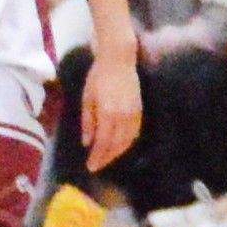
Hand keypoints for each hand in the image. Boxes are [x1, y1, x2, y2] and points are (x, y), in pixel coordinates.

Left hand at [80, 48, 141, 170]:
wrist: (119, 61)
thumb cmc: (98, 77)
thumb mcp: (87, 98)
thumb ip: (88, 122)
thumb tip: (87, 143)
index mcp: (107, 113)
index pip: (103, 142)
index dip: (97, 156)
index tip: (90, 166)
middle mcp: (122, 117)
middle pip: (116, 145)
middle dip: (106, 158)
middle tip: (97, 166)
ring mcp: (133, 114)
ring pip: (127, 141)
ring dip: (118, 152)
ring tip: (108, 158)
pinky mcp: (140, 110)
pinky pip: (135, 132)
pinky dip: (128, 143)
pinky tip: (121, 146)